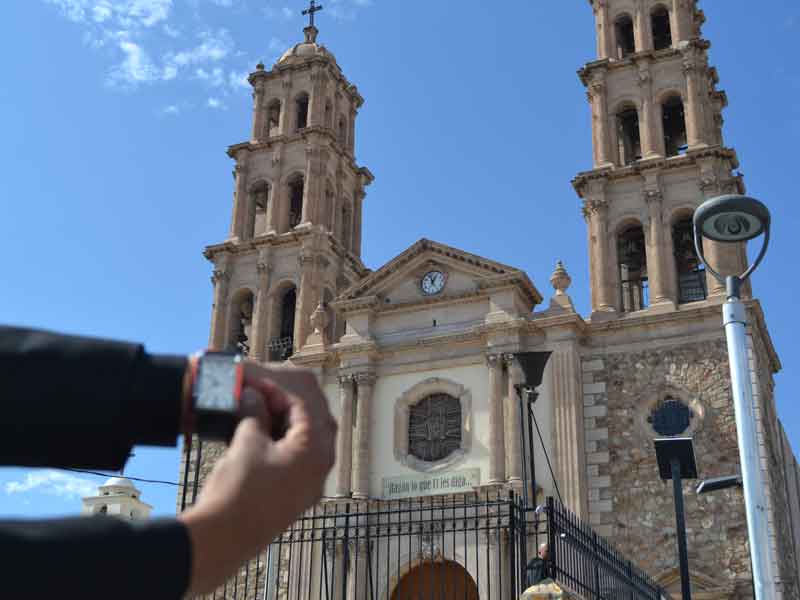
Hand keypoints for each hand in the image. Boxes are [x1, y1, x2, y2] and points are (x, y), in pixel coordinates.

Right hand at [179, 362, 336, 594]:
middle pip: (314, 417)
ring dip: (286, 418)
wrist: (223, 540)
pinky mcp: (295, 492)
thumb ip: (255, 412)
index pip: (304, 403)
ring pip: (307, 437)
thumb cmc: (238, 490)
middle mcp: (321, 465)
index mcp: (316, 448)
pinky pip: (297, 455)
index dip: (277, 387)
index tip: (254, 380)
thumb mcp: (247, 441)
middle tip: (260, 390)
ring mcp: (310, 481)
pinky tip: (260, 430)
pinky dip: (283, 438)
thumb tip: (252, 396)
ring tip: (257, 407)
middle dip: (287, 400)